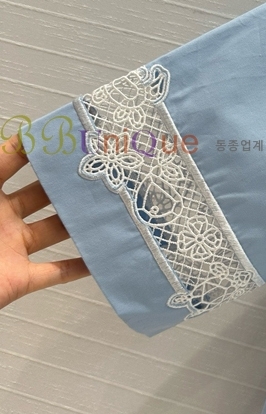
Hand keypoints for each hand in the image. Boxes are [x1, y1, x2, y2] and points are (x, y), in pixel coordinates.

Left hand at [0, 133, 89, 308]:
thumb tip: (22, 134)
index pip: (10, 163)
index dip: (33, 149)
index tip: (64, 136)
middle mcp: (2, 219)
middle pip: (42, 195)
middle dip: (67, 184)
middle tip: (96, 171)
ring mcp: (12, 249)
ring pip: (55, 230)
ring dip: (79, 221)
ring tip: (107, 206)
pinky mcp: (20, 279)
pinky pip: (55, 272)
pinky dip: (79, 266)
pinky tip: (101, 255)